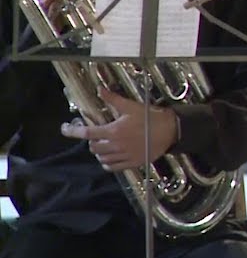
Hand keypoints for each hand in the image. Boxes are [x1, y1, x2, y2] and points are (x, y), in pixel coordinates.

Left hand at [60, 88, 178, 170]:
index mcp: (113, 131)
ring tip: (105, 146)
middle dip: (92, 141)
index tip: (65, 129)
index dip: (71, 131)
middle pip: (93, 147)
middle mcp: (116, 145)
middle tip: (98, 135)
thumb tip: (99, 89)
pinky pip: (112, 167)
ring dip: (100, 152)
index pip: (86, 133)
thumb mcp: (131, 106)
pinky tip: (110, 157)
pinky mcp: (131, 163)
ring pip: (102, 158)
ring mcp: (123, 156)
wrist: (170, 131)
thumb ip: (113, 99)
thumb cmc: (150, 117)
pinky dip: (107, 163)